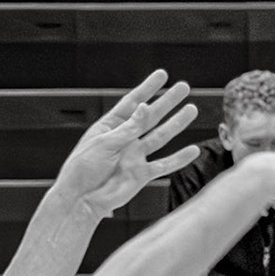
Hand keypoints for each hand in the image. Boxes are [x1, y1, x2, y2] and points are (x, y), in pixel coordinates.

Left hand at [54, 71, 198, 218]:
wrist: (82, 199)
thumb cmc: (83, 169)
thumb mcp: (104, 143)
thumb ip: (128, 127)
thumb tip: (145, 108)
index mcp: (111, 127)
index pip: (132, 102)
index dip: (147, 88)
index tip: (162, 75)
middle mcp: (126, 139)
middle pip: (151, 116)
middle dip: (167, 101)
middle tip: (183, 87)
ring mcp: (135, 156)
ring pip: (161, 136)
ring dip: (177, 124)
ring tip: (191, 110)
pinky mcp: (141, 174)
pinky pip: (164, 165)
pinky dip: (179, 159)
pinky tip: (192, 151)